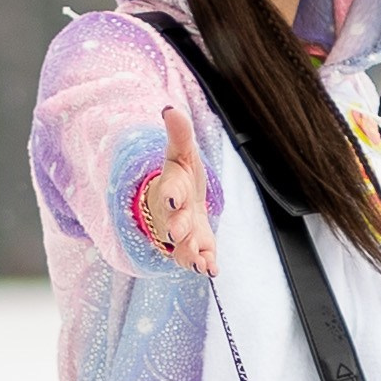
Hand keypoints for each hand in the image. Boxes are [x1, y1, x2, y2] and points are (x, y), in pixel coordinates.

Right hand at [140, 104, 217, 274]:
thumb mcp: (182, 154)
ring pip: (183, 247)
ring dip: (189, 253)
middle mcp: (175, 215)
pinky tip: (211, 270)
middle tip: (175, 232)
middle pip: (174, 223)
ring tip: (198, 261)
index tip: (172, 198)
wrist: (181, 204)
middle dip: (176, 227)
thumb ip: (179, 134)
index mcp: (173, 188)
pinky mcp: (196, 248)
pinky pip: (197, 259)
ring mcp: (184, 234)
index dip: (170, 194)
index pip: (170, 190)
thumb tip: (169, 109)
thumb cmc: (182, 178)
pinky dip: (204, 265)